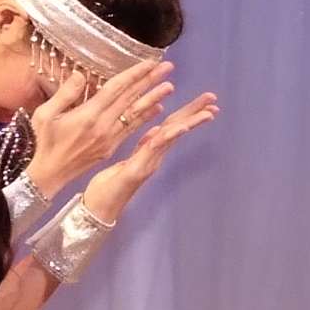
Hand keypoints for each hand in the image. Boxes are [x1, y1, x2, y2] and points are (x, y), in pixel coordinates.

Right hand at [23, 60, 175, 196]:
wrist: (48, 174)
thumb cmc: (43, 142)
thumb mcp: (44, 114)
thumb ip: (64, 94)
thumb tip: (81, 74)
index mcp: (88, 115)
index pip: (116, 89)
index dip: (134, 74)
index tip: (149, 62)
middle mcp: (103, 126)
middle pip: (130, 99)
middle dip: (149, 81)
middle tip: (167, 67)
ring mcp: (109, 138)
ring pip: (135, 114)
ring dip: (153, 99)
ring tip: (169, 86)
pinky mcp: (111, 147)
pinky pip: (131, 129)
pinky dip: (145, 118)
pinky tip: (157, 109)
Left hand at [80, 92, 218, 221]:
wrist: (96, 211)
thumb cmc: (106, 188)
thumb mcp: (124, 162)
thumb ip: (141, 147)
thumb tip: (154, 130)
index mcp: (148, 151)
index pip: (170, 126)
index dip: (187, 112)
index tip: (204, 102)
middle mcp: (152, 157)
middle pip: (175, 128)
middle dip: (195, 112)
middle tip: (213, 97)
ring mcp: (146, 164)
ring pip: (171, 137)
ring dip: (190, 122)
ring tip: (209, 111)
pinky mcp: (137, 171)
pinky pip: (154, 150)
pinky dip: (168, 137)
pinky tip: (181, 127)